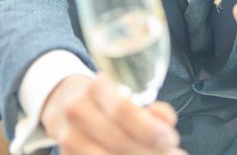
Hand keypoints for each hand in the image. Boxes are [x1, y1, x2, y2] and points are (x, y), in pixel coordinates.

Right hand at [41, 73, 184, 154]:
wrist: (64, 101)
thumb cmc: (104, 98)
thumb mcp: (126, 91)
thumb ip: (151, 107)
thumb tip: (167, 122)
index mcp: (96, 87)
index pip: (122, 110)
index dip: (148, 128)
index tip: (170, 137)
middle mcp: (78, 111)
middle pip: (118, 140)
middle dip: (150, 151)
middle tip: (172, 153)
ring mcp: (68, 136)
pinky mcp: (66, 154)